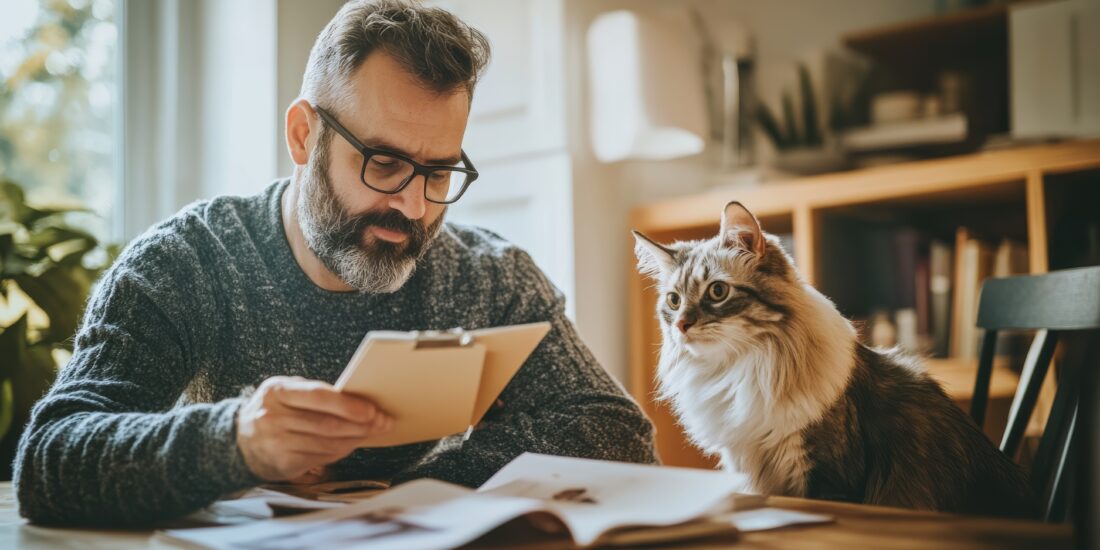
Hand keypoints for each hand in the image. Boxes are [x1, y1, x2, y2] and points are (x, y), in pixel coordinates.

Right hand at [236, 376, 393, 480]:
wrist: (239, 441)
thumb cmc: (274, 409)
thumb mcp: (286, 392)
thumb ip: (315, 393)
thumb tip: (358, 399)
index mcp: (277, 392)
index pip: (319, 397)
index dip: (349, 404)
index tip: (373, 409)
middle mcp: (274, 418)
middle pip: (328, 424)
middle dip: (361, 424)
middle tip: (383, 422)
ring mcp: (277, 444)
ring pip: (328, 443)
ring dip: (356, 439)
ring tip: (373, 431)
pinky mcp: (283, 464)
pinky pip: (322, 458)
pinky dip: (342, 451)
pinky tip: (353, 443)